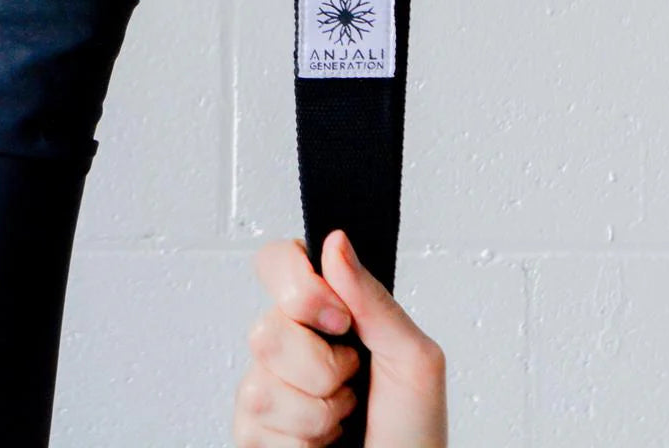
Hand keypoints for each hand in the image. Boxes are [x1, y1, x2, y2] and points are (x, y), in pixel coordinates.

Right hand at [234, 230, 446, 446]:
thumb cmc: (415, 432)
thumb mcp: (414, 359)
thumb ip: (373, 298)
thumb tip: (335, 242)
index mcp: (326, 310)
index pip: (278, 261)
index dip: (298, 285)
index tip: (339, 319)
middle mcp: (289, 342)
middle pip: (265, 329)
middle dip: (321, 368)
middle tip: (352, 383)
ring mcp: (267, 388)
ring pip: (259, 386)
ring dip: (317, 415)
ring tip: (342, 422)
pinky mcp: (253, 434)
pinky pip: (254, 429)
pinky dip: (301, 445)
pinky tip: (322, 447)